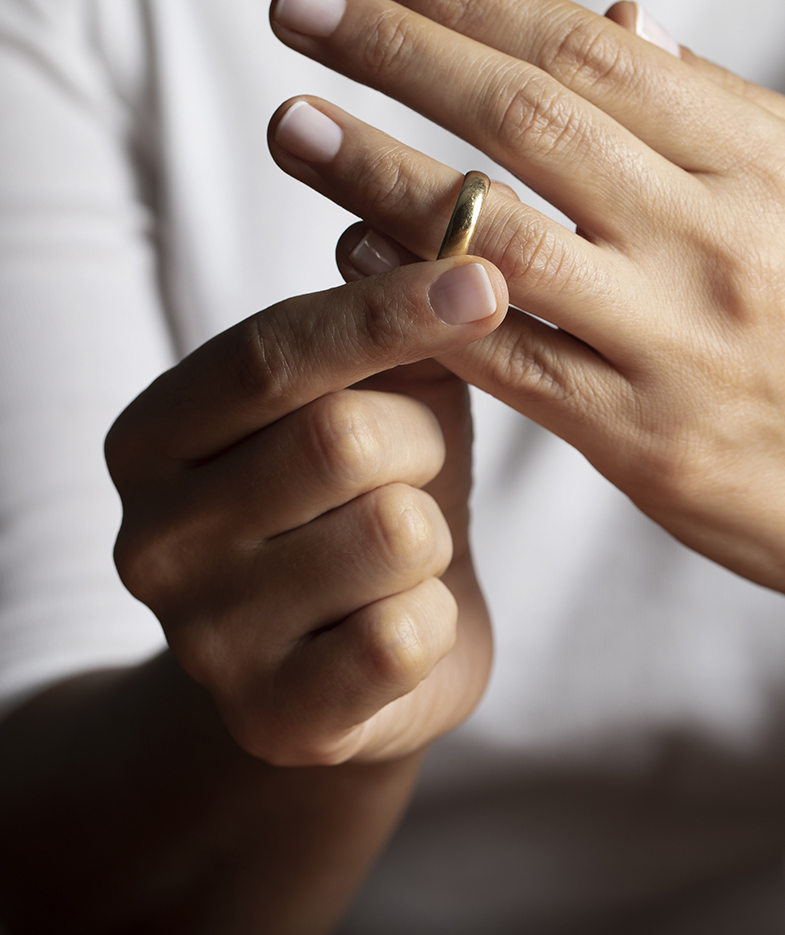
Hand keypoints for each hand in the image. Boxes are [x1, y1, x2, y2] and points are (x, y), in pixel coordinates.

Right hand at [106, 256, 506, 764]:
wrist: (358, 669)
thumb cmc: (371, 498)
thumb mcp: (375, 396)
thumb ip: (384, 321)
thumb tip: (415, 214)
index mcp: (154, 435)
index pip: (270, 354)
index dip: (384, 313)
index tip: (483, 278)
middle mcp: (151, 538)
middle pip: (341, 439)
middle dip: (421, 442)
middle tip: (420, 463)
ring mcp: (203, 639)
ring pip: (391, 534)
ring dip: (435, 534)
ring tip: (406, 551)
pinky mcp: (275, 720)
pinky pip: (406, 636)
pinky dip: (436, 620)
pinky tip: (405, 623)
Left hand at [267, 0, 784, 645]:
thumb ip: (726, 109)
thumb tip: (619, 21)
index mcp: (773, 170)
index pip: (599, 57)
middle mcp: (723, 247)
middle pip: (534, 124)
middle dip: (402, 53)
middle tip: (299, 3)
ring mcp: (677, 347)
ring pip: (496, 241)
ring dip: (376, 172)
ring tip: (291, 120)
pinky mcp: (639, 442)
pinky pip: (500, 358)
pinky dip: (416, 301)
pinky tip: (350, 252)